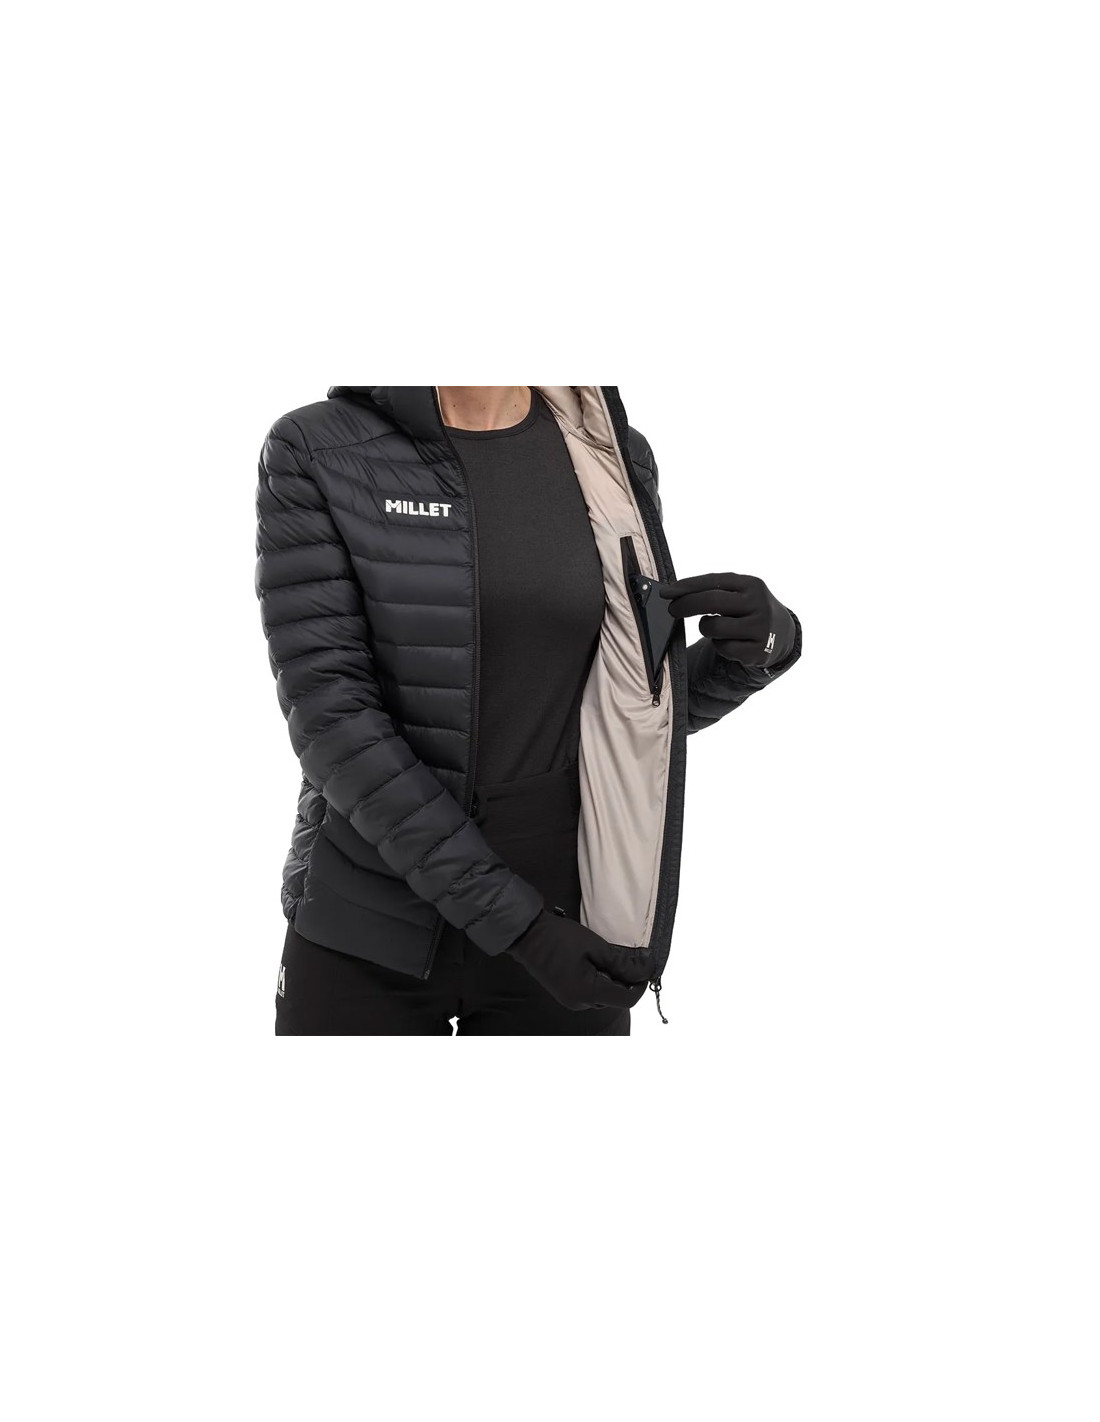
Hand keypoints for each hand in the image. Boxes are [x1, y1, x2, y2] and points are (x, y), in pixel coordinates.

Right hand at [507, 908, 654, 1011]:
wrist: (527, 935)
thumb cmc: (560, 938)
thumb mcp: (596, 946)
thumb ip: (622, 962)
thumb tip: (647, 969)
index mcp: (587, 993)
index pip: (626, 999)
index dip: (641, 984)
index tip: (646, 965)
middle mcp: (579, 1003)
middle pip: (615, 999)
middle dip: (626, 980)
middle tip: (628, 956)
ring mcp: (571, 1000)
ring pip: (604, 996)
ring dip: (612, 980)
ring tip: (608, 956)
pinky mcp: (565, 994)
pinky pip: (591, 993)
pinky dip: (599, 980)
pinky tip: (595, 962)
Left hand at [660, 571, 794, 668]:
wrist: (782, 633)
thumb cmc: (748, 608)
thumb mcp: (740, 592)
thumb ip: (713, 589)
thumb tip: (674, 593)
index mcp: (752, 584)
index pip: (713, 581)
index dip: (687, 587)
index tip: (666, 592)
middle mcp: (758, 604)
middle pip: (711, 602)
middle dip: (686, 605)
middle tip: (672, 609)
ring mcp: (760, 628)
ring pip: (714, 627)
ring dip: (705, 628)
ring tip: (715, 626)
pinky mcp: (758, 651)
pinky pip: (723, 648)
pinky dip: (719, 645)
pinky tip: (730, 641)